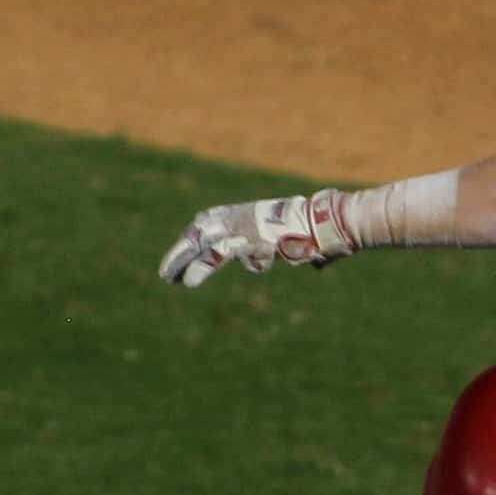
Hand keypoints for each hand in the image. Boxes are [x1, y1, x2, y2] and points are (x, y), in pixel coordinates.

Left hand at [158, 189, 355, 287]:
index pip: (212, 217)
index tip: (184, 246)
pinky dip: (203, 267)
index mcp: (252, 212)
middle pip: (201, 231)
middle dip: (182, 251)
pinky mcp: (248, 240)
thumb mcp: (312, 240)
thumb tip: (320, 263)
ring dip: (183, 260)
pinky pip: (219, 254)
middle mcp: (243, 217)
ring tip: (168, 278)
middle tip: (166, 273)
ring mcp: (244, 227)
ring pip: (204, 242)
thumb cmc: (327, 231)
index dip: (195, 232)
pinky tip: (189, 282)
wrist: (330, 222)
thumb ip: (307, 251)